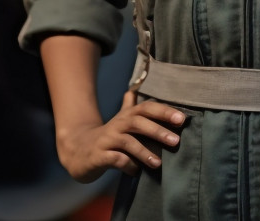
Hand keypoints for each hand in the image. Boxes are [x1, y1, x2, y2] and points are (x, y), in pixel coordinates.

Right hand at [55, 91, 187, 182]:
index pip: (146, 108)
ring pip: (127, 142)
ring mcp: (106, 140)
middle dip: (157, 130)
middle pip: (137, 122)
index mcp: (126, 116)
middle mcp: (116, 125)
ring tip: (158, 163)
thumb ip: (132, 106)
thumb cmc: (107, 137)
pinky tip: (137, 172)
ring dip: (144, 152)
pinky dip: (128, 166)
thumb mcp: (120, 120)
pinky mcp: (98, 156)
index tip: (182, 119)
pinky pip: (115, 160)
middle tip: (176, 141)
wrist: (77, 150)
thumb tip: (139, 87)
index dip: (164, 111)